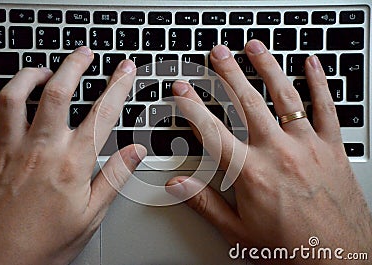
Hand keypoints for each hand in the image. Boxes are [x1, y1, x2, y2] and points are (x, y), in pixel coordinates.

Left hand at [0, 47, 145, 264]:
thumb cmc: (43, 244)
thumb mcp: (90, 216)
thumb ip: (115, 178)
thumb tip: (135, 152)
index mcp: (71, 164)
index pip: (102, 114)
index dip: (118, 86)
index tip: (125, 69)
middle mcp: (38, 150)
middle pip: (57, 92)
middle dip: (74, 65)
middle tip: (84, 53)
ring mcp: (5, 150)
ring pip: (13, 96)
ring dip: (30, 75)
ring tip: (43, 70)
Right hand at [166, 41, 371, 263]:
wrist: (339, 264)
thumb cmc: (288, 251)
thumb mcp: (237, 231)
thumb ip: (204, 202)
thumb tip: (176, 184)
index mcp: (251, 173)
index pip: (212, 130)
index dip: (192, 106)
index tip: (181, 89)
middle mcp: (278, 152)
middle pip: (246, 102)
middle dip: (227, 73)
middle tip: (217, 53)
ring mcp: (308, 146)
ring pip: (284, 96)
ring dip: (267, 67)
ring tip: (254, 47)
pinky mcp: (332, 149)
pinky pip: (328, 108)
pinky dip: (319, 83)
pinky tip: (312, 64)